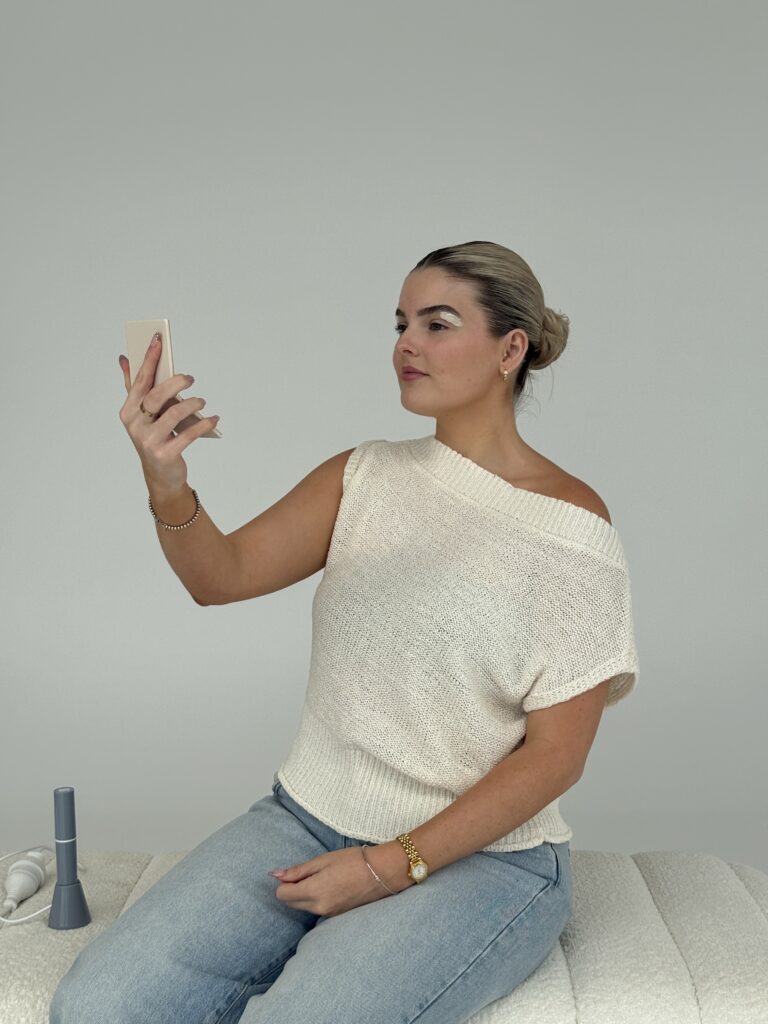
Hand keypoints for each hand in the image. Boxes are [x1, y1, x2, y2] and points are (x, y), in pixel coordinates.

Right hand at [118, 333, 218, 494]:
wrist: (161, 475)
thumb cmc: (154, 437)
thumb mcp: (142, 413)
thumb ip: (133, 386)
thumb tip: (124, 358)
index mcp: (128, 410)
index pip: (140, 380)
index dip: (149, 359)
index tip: (158, 339)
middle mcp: (135, 425)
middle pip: (156, 395)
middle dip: (175, 382)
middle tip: (190, 378)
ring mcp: (149, 441)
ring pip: (173, 414)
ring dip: (191, 404)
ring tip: (202, 401)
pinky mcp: (165, 454)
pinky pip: (188, 435)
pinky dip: (203, 425)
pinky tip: (213, 418)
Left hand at [270, 843, 410, 917]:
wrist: (381, 873)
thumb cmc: (352, 861)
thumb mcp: (323, 860)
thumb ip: (298, 870)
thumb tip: (275, 875)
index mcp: (313, 891)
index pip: (282, 894)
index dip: (285, 882)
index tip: (297, 872)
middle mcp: (318, 908)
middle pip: (290, 903)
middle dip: (293, 889)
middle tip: (310, 873)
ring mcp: (328, 914)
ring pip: (303, 907)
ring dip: (305, 894)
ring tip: (323, 878)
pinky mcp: (336, 916)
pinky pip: (316, 909)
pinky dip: (316, 900)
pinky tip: (331, 886)